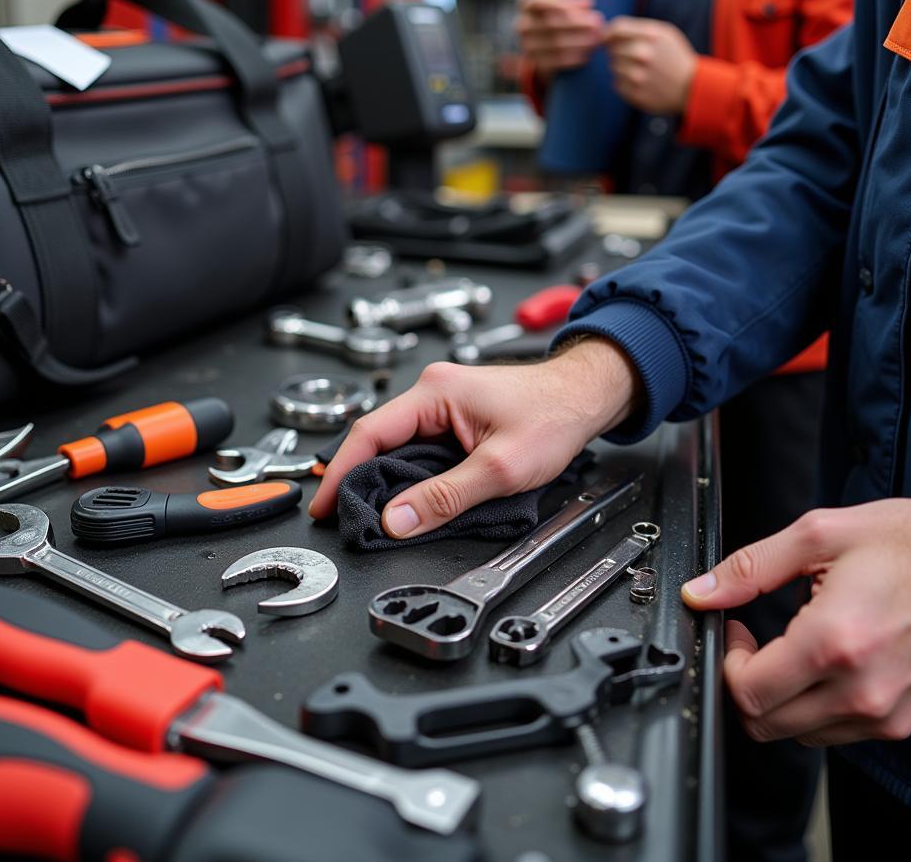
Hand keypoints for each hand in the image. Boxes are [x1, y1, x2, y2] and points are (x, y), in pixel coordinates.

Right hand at [308, 338, 642, 539]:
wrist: (586, 397)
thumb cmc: (553, 416)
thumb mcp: (500, 468)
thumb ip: (445, 497)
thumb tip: (397, 520)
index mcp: (435, 392)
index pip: (370, 432)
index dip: (340, 472)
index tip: (324, 504)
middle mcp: (432, 391)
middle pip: (378, 439)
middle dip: (357, 479)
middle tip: (343, 518)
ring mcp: (442, 403)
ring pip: (398, 445)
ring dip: (384, 478)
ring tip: (368, 514)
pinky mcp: (454, 416)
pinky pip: (418, 446)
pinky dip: (407, 473)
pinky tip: (405, 497)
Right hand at [514, 0, 604, 79]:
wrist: (545, 45)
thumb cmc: (559, 17)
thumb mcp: (565, 6)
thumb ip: (575, 3)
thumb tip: (587, 3)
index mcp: (528, 4)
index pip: (538, 1)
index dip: (559, 3)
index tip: (585, 6)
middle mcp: (522, 24)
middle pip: (551, 23)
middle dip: (577, 24)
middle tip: (597, 25)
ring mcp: (526, 45)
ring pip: (555, 43)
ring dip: (579, 42)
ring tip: (596, 40)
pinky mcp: (535, 62)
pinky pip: (555, 61)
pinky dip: (573, 58)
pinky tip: (586, 55)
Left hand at [603, 16, 697, 114]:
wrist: (691, 88)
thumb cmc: (674, 58)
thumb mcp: (664, 34)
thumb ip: (637, 29)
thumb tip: (606, 31)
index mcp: (652, 35)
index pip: (617, 29)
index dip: (607, 33)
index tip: (605, 38)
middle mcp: (643, 54)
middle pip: (612, 48)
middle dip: (618, 51)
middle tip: (633, 57)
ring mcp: (638, 76)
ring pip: (613, 66)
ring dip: (621, 67)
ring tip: (639, 70)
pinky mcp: (634, 93)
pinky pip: (617, 84)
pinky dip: (624, 83)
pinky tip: (640, 82)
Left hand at [682, 498, 910, 746]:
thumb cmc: (909, 544)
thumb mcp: (818, 535)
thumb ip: (749, 567)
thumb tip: (701, 592)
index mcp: (835, 641)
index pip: (748, 691)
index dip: (727, 660)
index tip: (736, 630)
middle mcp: (863, 690)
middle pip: (765, 722)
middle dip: (744, 681)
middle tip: (754, 639)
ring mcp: (886, 713)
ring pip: (797, 733)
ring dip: (780, 696)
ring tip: (793, 645)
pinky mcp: (902, 720)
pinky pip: (835, 731)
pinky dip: (814, 704)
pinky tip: (824, 661)